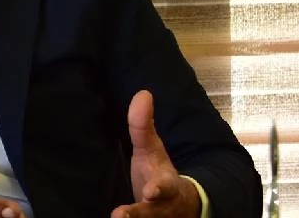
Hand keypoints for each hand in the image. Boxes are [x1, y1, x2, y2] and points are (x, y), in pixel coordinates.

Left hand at [110, 90, 201, 217]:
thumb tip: (143, 93)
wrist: (178, 207)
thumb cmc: (158, 174)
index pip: (165, 187)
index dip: (159, 189)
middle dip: (139, 214)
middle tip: (120, 215)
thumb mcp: (150, 150)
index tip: (151, 191)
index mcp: (166, 185)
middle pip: (153, 214)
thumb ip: (142, 126)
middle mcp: (162, 208)